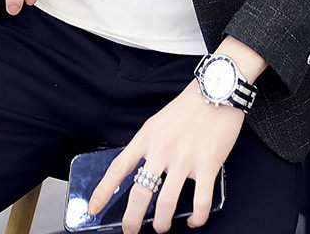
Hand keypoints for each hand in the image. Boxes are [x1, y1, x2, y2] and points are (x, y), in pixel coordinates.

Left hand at [87, 79, 243, 233]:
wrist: (217, 89)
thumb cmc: (189, 106)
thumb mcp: (159, 122)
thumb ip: (149, 146)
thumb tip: (142, 173)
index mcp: (147, 136)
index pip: (119, 167)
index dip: (103, 191)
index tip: (93, 208)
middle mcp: (162, 149)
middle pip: (139, 193)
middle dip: (131, 220)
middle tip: (130, 231)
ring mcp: (185, 158)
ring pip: (166, 204)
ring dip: (162, 223)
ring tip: (162, 227)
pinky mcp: (208, 164)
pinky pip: (200, 202)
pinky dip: (197, 217)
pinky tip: (194, 218)